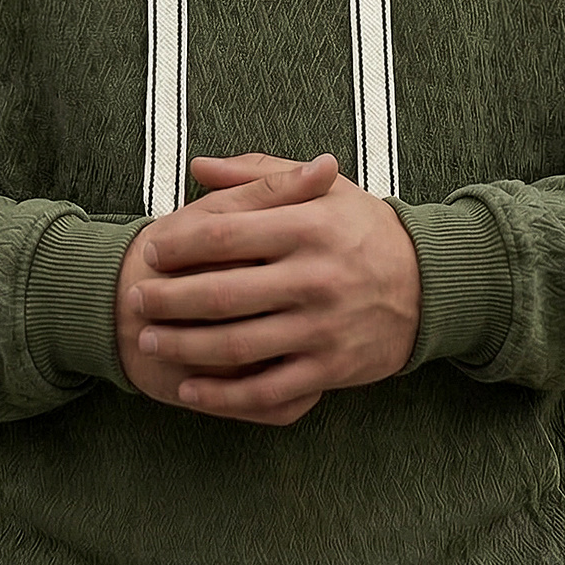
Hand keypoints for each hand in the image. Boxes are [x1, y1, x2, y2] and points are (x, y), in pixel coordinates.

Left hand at [114, 150, 420, 426]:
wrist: (430, 284)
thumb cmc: (362, 229)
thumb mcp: (322, 190)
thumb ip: (259, 175)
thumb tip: (199, 167)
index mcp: (309, 226)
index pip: (225, 234)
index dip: (179, 245)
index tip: (152, 251)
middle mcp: (315, 277)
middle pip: (221, 293)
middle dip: (168, 300)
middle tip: (135, 300)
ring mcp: (323, 327)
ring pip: (236, 346)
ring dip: (182, 347)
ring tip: (149, 340)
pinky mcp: (331, 369)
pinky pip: (267, 391)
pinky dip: (222, 396)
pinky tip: (189, 389)